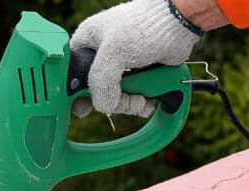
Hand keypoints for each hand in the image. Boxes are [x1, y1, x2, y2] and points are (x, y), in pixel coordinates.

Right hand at [70, 0, 201, 117]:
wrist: (177, 24)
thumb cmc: (142, 27)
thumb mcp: (113, 53)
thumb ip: (101, 83)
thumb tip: (103, 107)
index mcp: (86, 44)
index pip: (71, 75)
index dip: (76, 94)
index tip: (84, 109)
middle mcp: (101, 56)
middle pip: (96, 92)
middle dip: (112, 102)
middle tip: (124, 101)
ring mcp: (120, 67)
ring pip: (115, 98)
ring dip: (129, 105)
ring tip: (141, 100)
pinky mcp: (138, 74)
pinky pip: (132, 97)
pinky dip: (140, 103)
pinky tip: (148, 101)